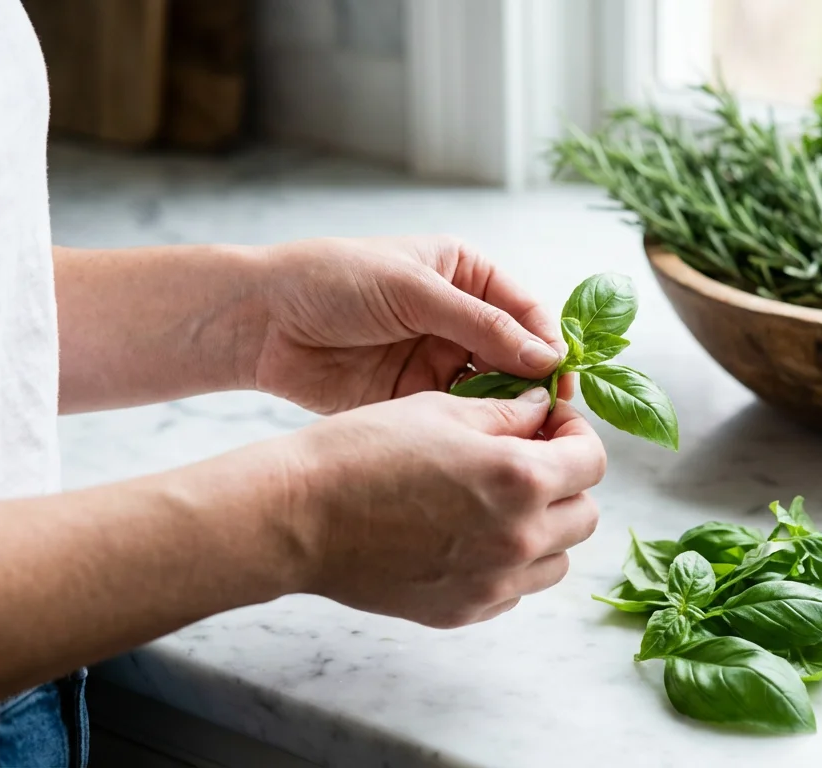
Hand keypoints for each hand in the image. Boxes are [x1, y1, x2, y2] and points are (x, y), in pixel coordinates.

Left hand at [250, 236, 572, 414]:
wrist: (260, 321)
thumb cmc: (331, 281)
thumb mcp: (412, 290)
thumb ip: (480, 323)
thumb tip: (547, 356)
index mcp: (467, 277)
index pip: (527, 313)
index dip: (548, 346)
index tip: (561, 379)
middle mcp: (461, 320)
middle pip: (518, 358)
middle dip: (535, 386)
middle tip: (550, 420)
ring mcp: (440, 361)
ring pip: (494, 393)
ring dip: (509, 413)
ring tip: (520, 438)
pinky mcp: (416, 399)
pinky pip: (459, 418)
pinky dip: (474, 432)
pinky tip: (483, 447)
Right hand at [278, 388, 605, 627]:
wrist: (297, 517)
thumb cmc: (362, 452)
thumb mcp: (440, 410)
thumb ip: (507, 414)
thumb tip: (544, 411)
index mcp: (520, 479)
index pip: (593, 462)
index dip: (577, 437)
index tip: (553, 429)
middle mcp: (518, 538)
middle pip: (586, 515)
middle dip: (567, 484)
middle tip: (529, 462)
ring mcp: (493, 583)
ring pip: (557, 559)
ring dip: (545, 528)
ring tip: (500, 502)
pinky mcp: (464, 610)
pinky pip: (515, 589)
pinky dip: (509, 564)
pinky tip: (470, 535)